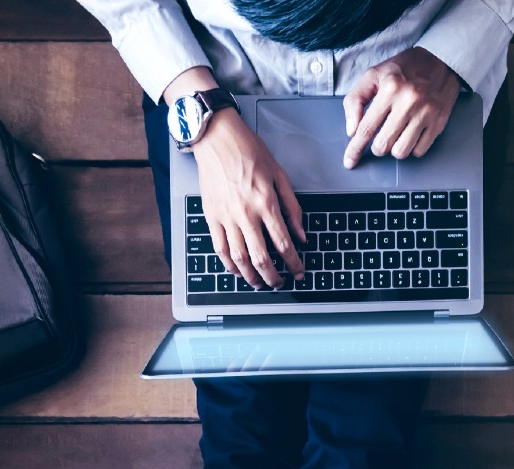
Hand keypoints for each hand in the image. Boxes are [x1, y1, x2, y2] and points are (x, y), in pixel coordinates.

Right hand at [190, 109, 305, 288]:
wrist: (218, 139)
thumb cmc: (249, 151)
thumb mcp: (280, 175)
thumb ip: (292, 207)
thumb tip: (301, 235)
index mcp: (266, 203)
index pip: (284, 243)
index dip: (293, 263)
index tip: (298, 272)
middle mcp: (246, 213)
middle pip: (261, 257)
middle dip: (272, 277)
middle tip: (278, 284)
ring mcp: (227, 217)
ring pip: (239, 258)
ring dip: (250, 276)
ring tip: (258, 283)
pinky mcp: (211, 216)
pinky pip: (220, 248)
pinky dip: (229, 264)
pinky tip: (236, 270)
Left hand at [342, 47, 459, 168]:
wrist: (440, 60)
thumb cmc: (403, 69)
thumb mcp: (372, 76)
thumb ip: (355, 101)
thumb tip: (352, 131)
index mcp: (390, 89)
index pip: (366, 128)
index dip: (355, 149)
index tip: (349, 161)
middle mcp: (409, 101)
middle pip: (383, 145)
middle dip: (377, 146)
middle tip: (380, 136)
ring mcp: (426, 112)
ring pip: (401, 152)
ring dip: (394, 148)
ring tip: (397, 133)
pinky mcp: (439, 121)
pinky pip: (419, 150)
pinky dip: (412, 147)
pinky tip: (411, 133)